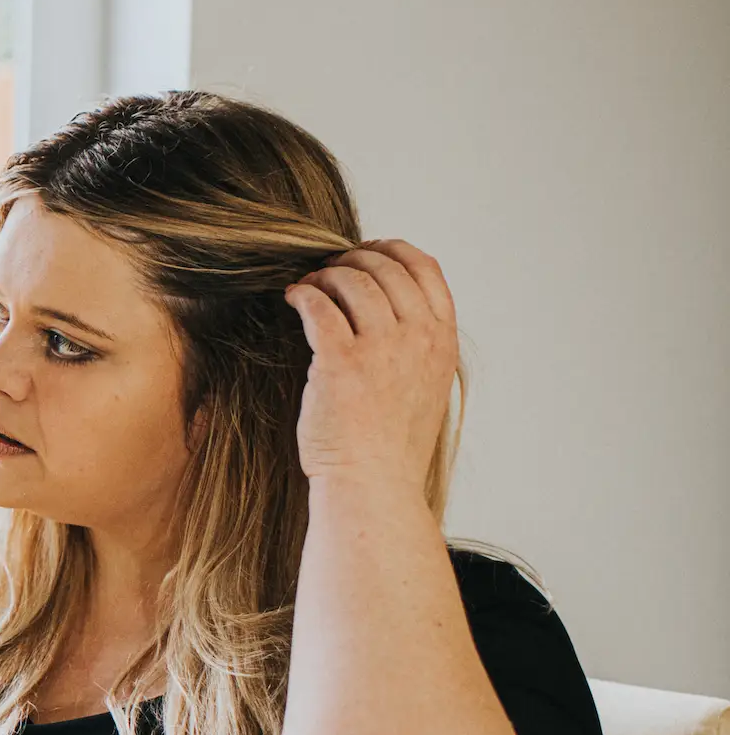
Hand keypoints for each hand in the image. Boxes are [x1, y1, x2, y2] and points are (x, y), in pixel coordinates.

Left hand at [285, 240, 458, 486]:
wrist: (373, 484)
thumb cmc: (389, 445)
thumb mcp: (425, 388)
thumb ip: (417, 346)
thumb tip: (392, 312)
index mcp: (442, 341)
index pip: (425, 269)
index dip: (392, 250)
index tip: (367, 252)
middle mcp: (418, 338)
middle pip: (386, 268)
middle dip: (353, 260)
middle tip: (328, 269)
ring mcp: (381, 348)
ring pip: (352, 281)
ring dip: (326, 275)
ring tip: (309, 285)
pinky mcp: (340, 362)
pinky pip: (319, 306)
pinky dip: (303, 294)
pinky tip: (293, 298)